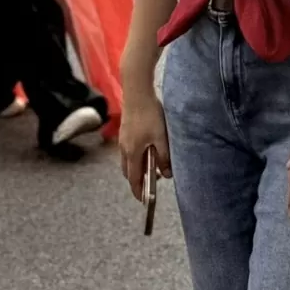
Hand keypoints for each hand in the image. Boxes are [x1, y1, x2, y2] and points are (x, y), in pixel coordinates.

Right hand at [119, 86, 171, 200]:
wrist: (137, 90)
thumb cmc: (149, 113)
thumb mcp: (161, 137)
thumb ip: (164, 157)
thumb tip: (167, 174)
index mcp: (132, 152)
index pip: (133, 178)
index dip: (138, 191)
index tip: (143, 200)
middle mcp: (124, 148)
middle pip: (128, 171)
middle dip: (137, 179)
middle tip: (150, 182)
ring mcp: (123, 138)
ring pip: (127, 160)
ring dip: (137, 166)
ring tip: (152, 164)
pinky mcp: (124, 129)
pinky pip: (128, 149)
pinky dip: (135, 155)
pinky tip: (147, 147)